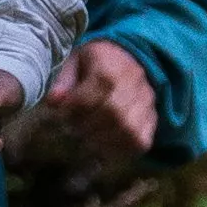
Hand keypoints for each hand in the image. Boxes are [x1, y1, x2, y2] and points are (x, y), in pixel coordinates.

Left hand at [29, 37, 160, 169]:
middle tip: (72, 132)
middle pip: (112, 112)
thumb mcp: (75, 62)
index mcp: (110, 64)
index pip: (92, 93)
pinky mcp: (153, 118)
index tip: (60, 116)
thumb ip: (64, 82)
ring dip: (103, 141)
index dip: (73, 109)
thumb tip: (54, 102)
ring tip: (86, 142)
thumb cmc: (96, 63)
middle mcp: (133, 81)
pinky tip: (105, 149)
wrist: (129, 57)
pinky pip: (140, 141)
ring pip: (128, 129)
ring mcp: (147, 101)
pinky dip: (121, 150)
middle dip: (87, 127)